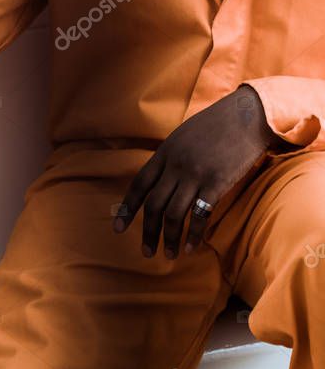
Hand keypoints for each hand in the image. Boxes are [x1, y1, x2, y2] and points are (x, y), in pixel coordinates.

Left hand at [113, 85, 278, 257]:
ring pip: (174, 214)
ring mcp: (195, 175)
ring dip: (170, 238)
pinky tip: (191, 248)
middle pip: (153, 205)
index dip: (127, 209)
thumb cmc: (217, 124)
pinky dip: (194, 234)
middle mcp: (175, 166)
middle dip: (148, 232)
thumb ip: (169, 158)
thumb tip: (159, 181)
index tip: (117, 229)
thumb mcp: (183, 136)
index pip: (138, 186)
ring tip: (169, 255)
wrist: (249, 113)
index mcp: (164, 154)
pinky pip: (200, 214)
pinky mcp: (217, 183)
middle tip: (146, 253)